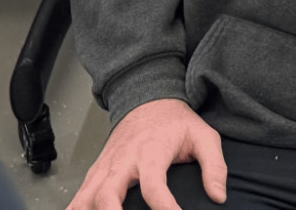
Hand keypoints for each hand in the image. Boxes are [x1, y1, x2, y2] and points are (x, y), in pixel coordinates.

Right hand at [70, 98, 225, 209]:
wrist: (148, 98)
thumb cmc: (176, 122)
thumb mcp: (204, 136)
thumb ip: (215, 165)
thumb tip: (219, 196)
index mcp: (152, 150)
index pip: (154, 185)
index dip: (164, 207)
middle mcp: (125, 159)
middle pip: (109, 191)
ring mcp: (108, 164)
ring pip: (90, 193)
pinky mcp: (98, 168)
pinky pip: (81, 191)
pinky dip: (76, 206)